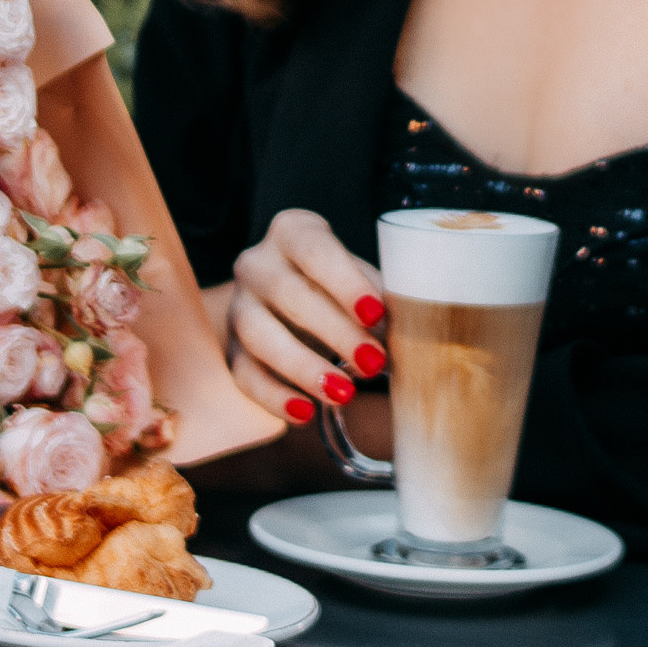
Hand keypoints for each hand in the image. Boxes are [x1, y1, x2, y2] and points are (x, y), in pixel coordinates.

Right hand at [221, 209, 386, 423]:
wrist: (290, 304)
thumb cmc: (338, 287)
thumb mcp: (360, 278)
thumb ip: (380, 296)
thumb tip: (415, 327)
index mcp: (293, 233)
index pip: (314, 250)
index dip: (345, 282)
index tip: (376, 314)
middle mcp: (257, 264)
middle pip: (288, 294)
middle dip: (334, 332)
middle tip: (373, 362)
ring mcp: (240, 308)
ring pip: (260, 336)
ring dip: (303, 367)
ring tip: (343, 393)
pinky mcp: (232, 350)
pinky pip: (246, 375)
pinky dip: (276, 397)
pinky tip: (305, 413)